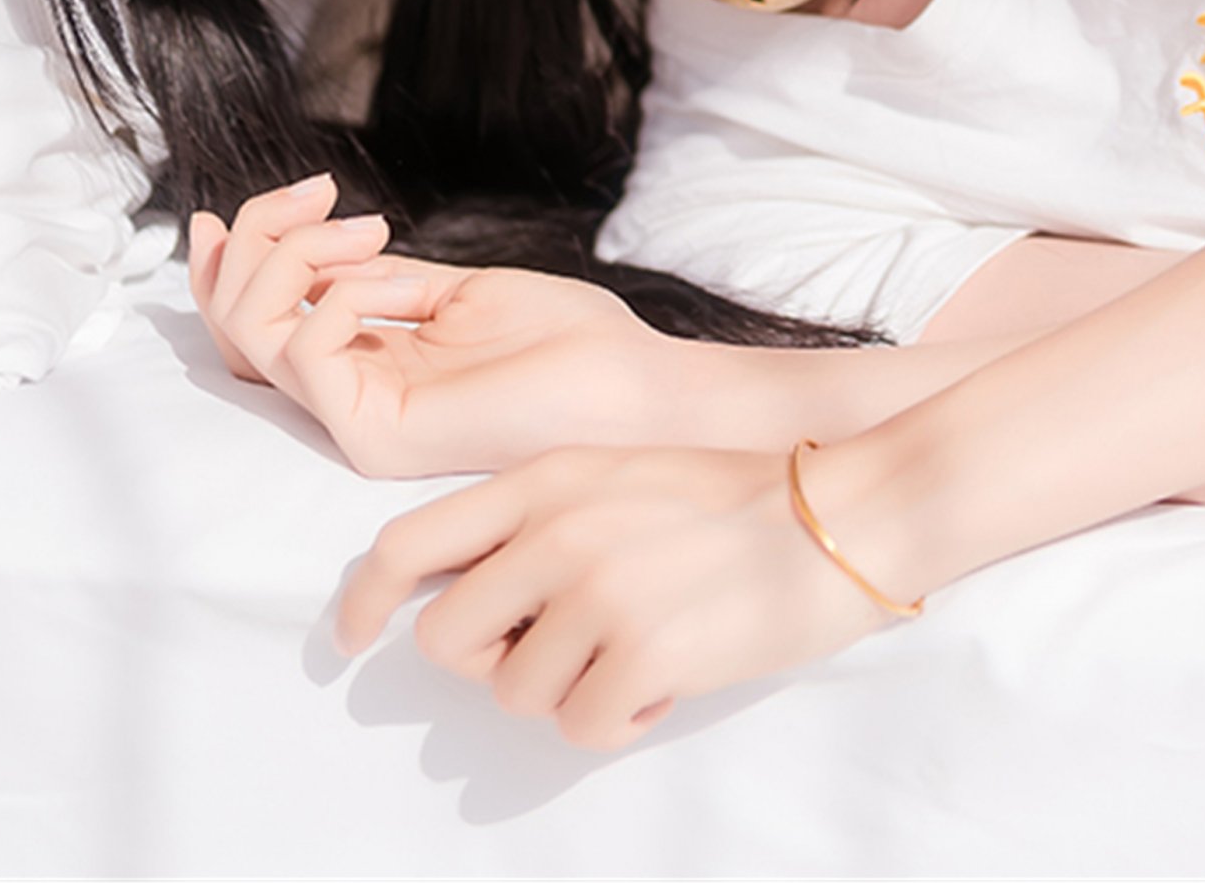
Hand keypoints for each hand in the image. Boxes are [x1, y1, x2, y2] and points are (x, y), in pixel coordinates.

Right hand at [190, 178, 676, 476]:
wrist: (636, 386)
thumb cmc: (569, 341)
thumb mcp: (456, 289)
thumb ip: (377, 273)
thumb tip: (310, 236)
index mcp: (366, 366)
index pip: (253, 328)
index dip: (225, 265)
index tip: (231, 207)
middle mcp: (348, 400)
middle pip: (235, 328)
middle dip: (256, 240)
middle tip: (316, 191)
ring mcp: (355, 424)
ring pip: (252, 336)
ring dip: (296, 256)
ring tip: (372, 230)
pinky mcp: (373, 437)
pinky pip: (307, 350)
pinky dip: (347, 292)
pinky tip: (409, 287)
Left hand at [338, 444, 890, 747]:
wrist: (852, 511)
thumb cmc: (739, 501)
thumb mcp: (621, 476)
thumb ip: (540, 518)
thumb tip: (468, 598)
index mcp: (543, 482)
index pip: (405, 544)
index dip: (365, 603)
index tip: (352, 641)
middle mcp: (556, 533)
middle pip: (449, 640)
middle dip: (496, 661)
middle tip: (566, 650)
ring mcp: (598, 592)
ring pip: (517, 693)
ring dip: (572, 692)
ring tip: (641, 653)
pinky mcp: (644, 652)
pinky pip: (583, 729)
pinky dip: (623, 720)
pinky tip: (671, 680)